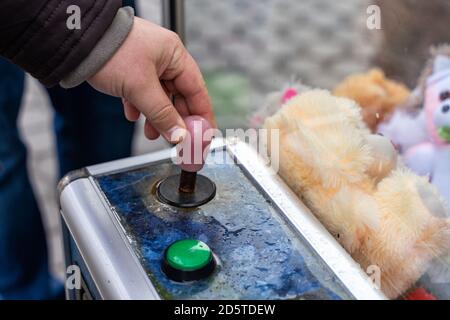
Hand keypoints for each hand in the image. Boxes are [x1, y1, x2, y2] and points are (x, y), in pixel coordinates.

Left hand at [88, 17, 215, 142]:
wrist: (75, 41)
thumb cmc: (110, 50)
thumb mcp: (140, 87)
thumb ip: (162, 114)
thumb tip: (179, 136)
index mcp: (175, 56)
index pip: (197, 91)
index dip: (203, 115)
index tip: (205, 135)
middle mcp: (164, 59)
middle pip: (179, 96)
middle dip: (176, 120)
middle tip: (178, 141)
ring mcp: (147, 65)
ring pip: (159, 98)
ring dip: (157, 117)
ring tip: (152, 133)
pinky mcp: (130, 71)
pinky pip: (142, 94)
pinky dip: (140, 108)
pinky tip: (133, 117)